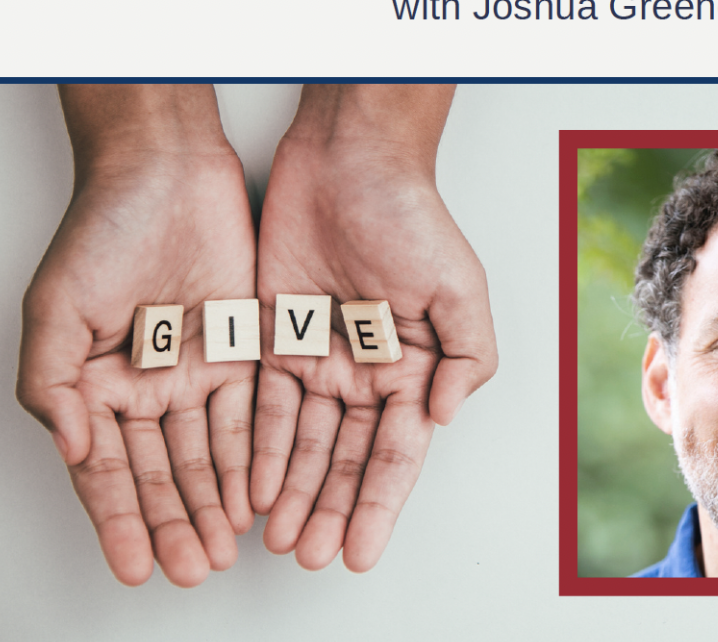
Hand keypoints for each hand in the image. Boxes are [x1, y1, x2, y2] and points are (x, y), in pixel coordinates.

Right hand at [16, 85, 256, 586]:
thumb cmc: (103, 228)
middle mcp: (147, 386)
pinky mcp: (242, 348)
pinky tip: (255, 495)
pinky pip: (251, 413)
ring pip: (207, 453)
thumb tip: (71, 451)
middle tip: (190, 570)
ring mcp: (196, 369)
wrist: (167, 172)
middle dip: (175, 524)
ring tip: (223, 550)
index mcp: (94, 384)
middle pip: (161, 472)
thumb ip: (52, 385)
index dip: (119, 521)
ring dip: (214, 503)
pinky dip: (251, 456)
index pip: (107, 470)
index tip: (133, 568)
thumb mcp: (55, 308)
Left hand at [251, 84, 496, 571]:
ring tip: (280, 539)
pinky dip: (255, 449)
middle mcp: (365, 372)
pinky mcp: (271, 338)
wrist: (348, 161)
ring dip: (291, 492)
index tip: (362, 551)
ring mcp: (317, 358)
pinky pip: (259, 404)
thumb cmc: (411, 217)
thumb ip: (467, 357)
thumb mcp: (460, 288)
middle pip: (344, 458)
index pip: (395, 452)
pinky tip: (250, 486)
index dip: (378, 504)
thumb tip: (441, 418)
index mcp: (414, 368)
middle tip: (312, 556)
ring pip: (300, 442)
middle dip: (330, 510)